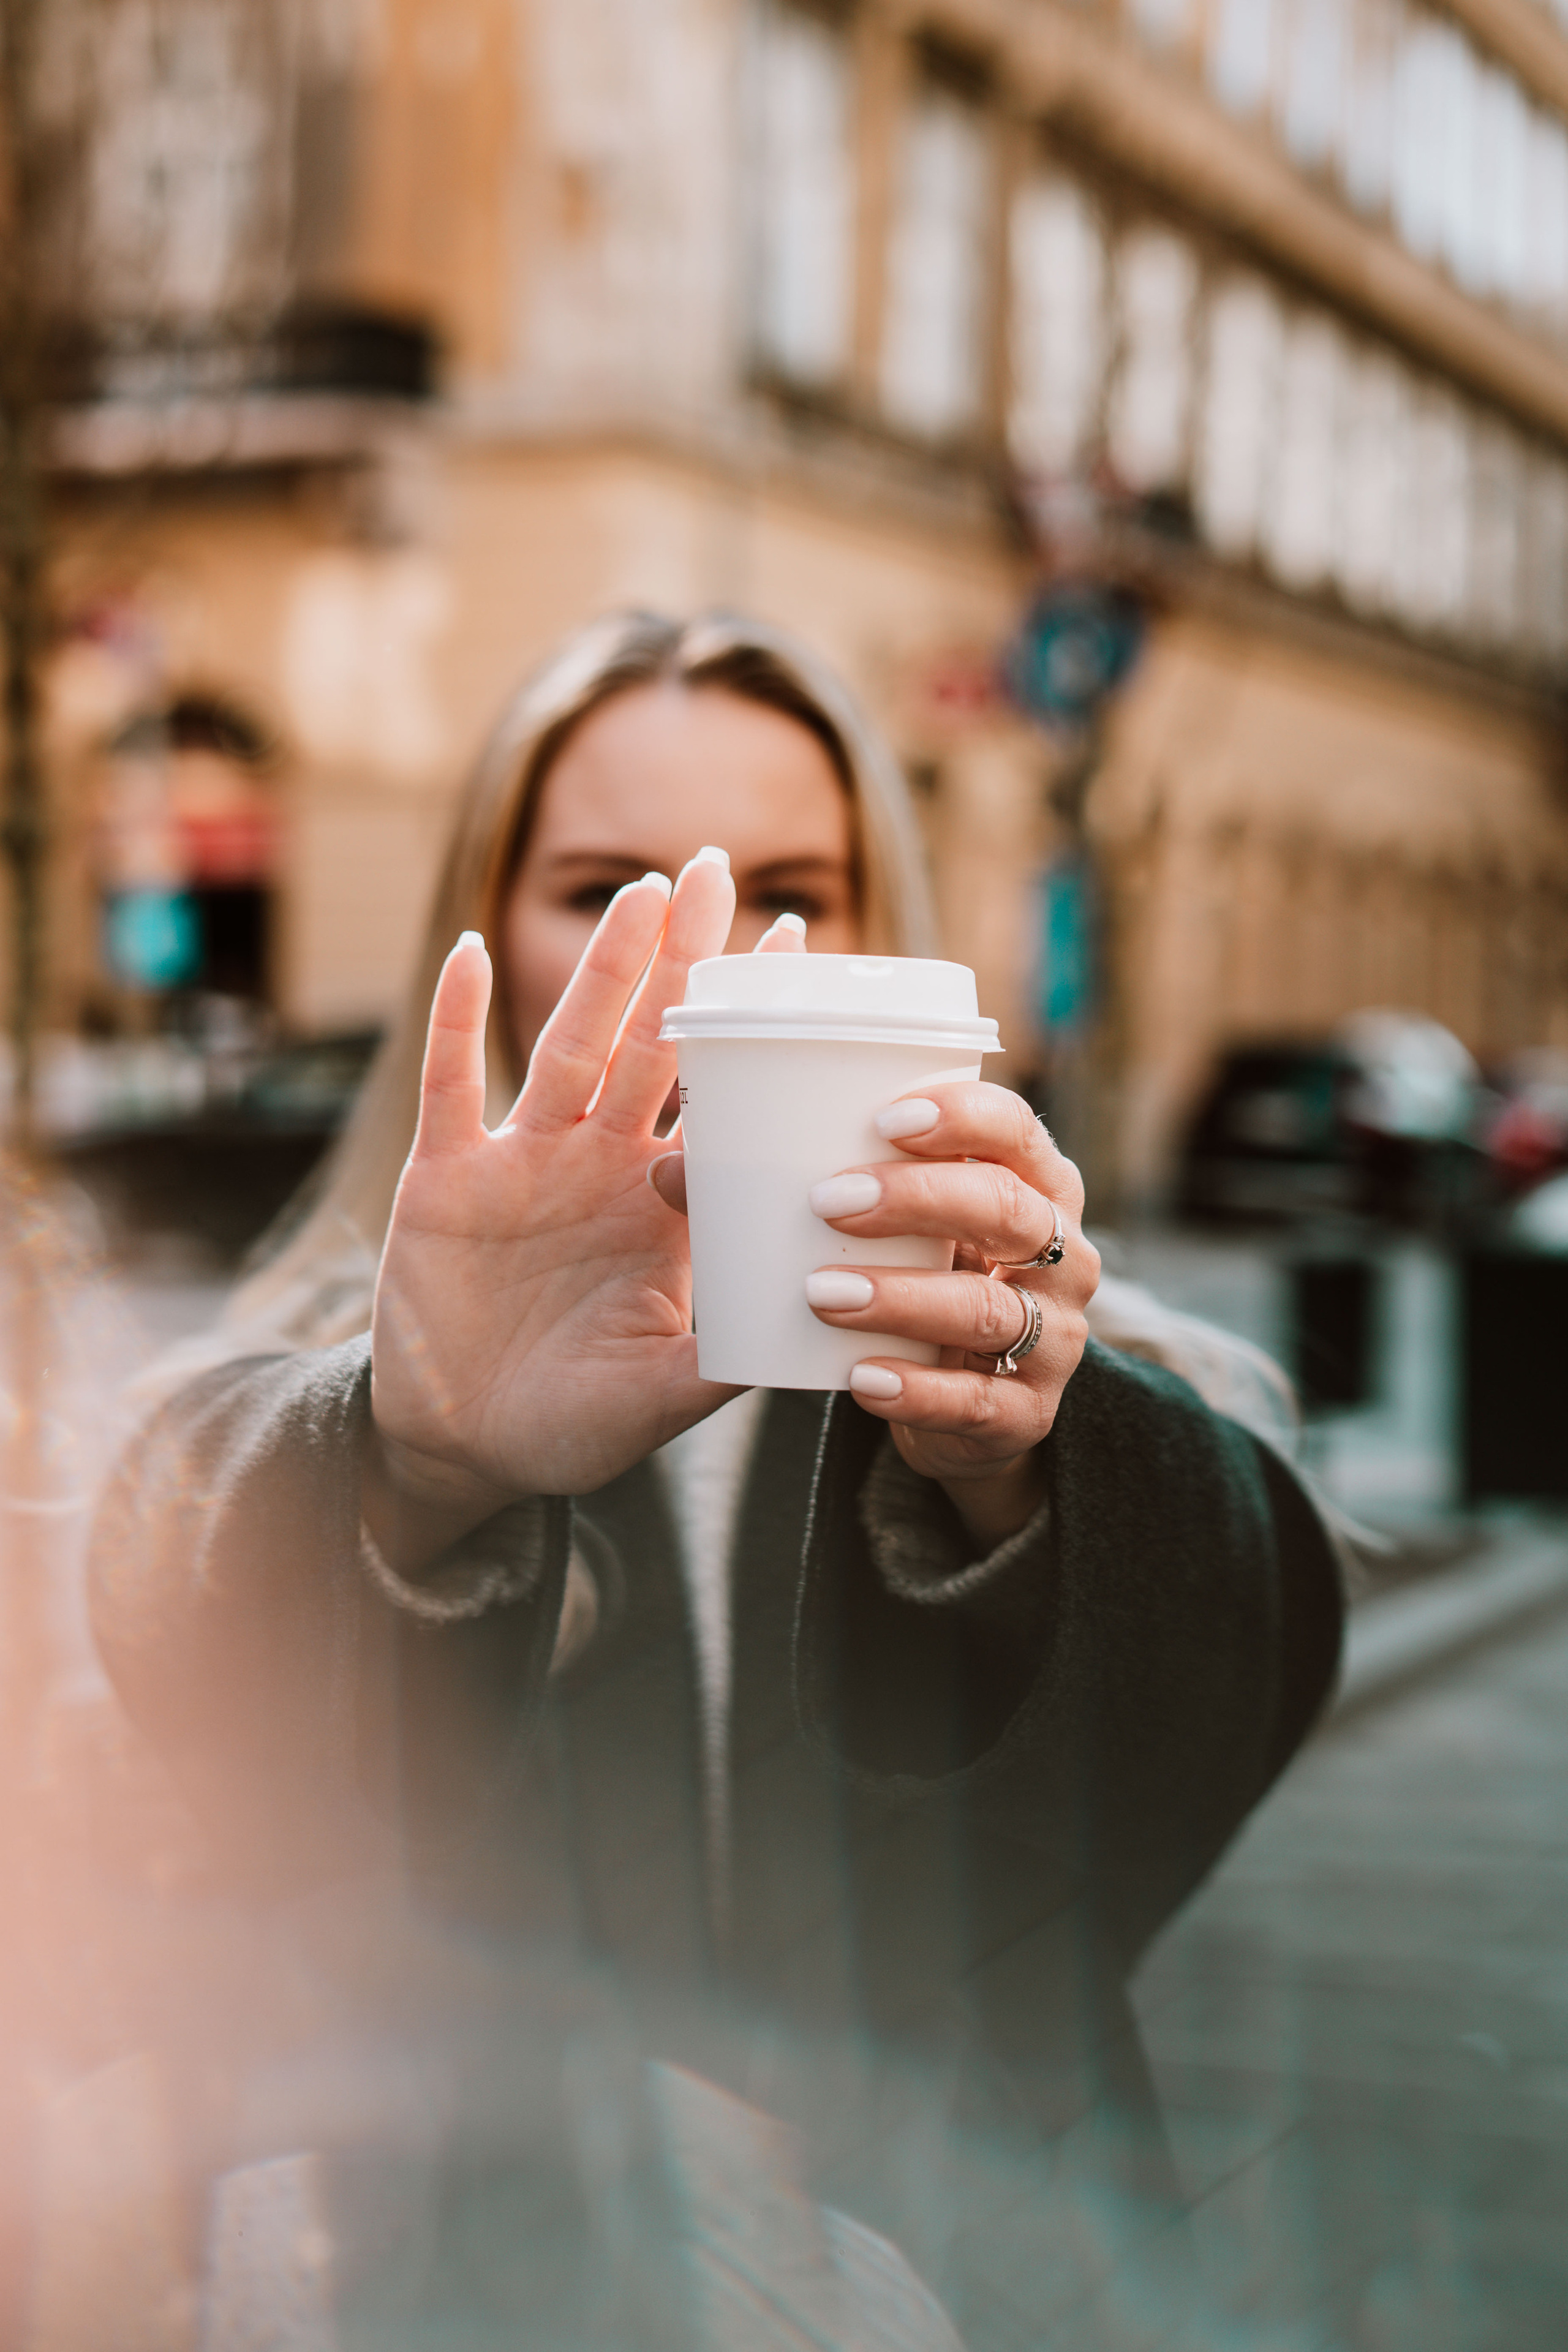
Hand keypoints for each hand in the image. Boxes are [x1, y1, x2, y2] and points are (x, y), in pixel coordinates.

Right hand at [366, 853, 738, 1567]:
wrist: (464, 1450)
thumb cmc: (573, 1423)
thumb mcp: (663, 1396)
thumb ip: (727, 1358)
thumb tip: (820, 1330)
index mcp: (662, 1206)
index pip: (719, 1097)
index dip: (752, 1028)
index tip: (801, 944)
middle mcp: (599, 1165)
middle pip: (651, 1041)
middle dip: (683, 958)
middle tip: (716, 865)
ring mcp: (522, 1162)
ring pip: (569, 1044)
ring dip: (601, 969)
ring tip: (639, 890)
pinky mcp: (444, 1177)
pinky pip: (454, 1084)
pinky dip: (460, 1020)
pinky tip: (476, 952)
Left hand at [801, 1085, 1099, 1544]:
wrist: (967, 1407)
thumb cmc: (922, 1279)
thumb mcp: (892, 1235)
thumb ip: (806, 1193)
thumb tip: (668, 1168)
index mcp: (1032, 1186)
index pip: (1017, 1131)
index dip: (964, 1116)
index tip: (886, 1115)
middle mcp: (1060, 1254)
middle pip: (1007, 1211)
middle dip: (918, 1199)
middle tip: (828, 1201)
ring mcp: (1052, 1338)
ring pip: (986, 1310)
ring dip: (902, 1297)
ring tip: (821, 1293)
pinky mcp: (1024, 1414)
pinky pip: (975, 1402)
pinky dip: (916, 1390)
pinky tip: (861, 1379)